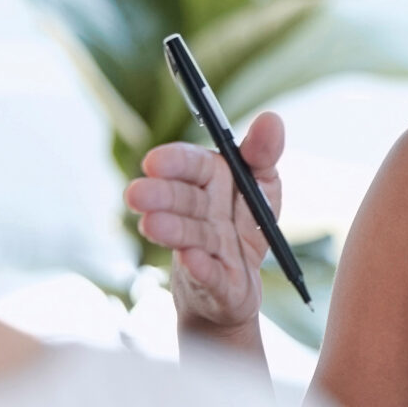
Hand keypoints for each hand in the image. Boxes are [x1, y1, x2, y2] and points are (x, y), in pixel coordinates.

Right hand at [125, 111, 285, 332]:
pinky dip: (201, 268)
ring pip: (189, 236)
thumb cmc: (245, 226)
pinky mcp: (217, 284)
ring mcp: (205, 250)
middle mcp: (202, 213)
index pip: (191, 165)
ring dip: (172, 230)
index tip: (154, 162)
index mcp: (212, 182)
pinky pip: (210, 275)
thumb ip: (264, 154)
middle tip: (136, 194)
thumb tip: (271, 119)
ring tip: (152, 225)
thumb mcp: (263, 186)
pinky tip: (192, 260)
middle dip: (161, 196)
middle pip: (182, 200)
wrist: (237, 287)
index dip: (174, 162)